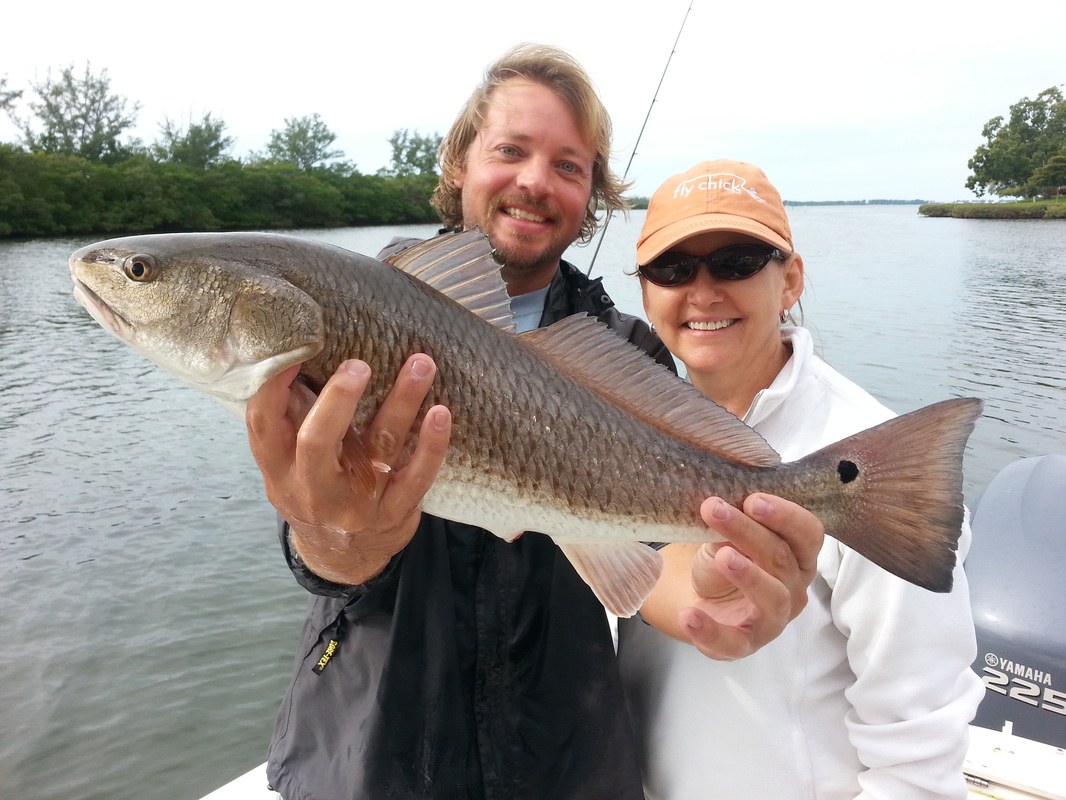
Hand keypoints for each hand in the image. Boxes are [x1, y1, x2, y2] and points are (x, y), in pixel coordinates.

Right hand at [245, 354, 451, 584]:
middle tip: (360, 363)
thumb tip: (301, 352)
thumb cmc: (315, 492)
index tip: (296, 345)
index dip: (274, 384)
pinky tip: (441, 414)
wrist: (341, 557)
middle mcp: (313, 488)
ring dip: (402, 401)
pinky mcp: (394, 513)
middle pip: (317, 441)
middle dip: (338, 399)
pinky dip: (431, 445)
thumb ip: (289, 422)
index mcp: (279, 469)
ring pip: (378, 447)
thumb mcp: (287, 468)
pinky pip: (417, 477)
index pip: (263, 424)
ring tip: (421, 363)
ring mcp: (356, 504)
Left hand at [639, 493, 822, 660]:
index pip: (808, 533)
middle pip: (782, 559)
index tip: (752, 498)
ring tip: (723, 557)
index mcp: (798, 557)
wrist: (703, 600)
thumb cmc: (726, 561)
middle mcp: (794, 589)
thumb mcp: (726, 538)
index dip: (785, 516)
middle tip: (716, 510)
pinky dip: (709, 629)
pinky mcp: (744, 644)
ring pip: (772, 597)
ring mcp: (773, 620)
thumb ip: (731, 523)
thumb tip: (720, 502)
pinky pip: (732, 641)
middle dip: (750, 532)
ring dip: (749, 575)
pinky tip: (689, 616)